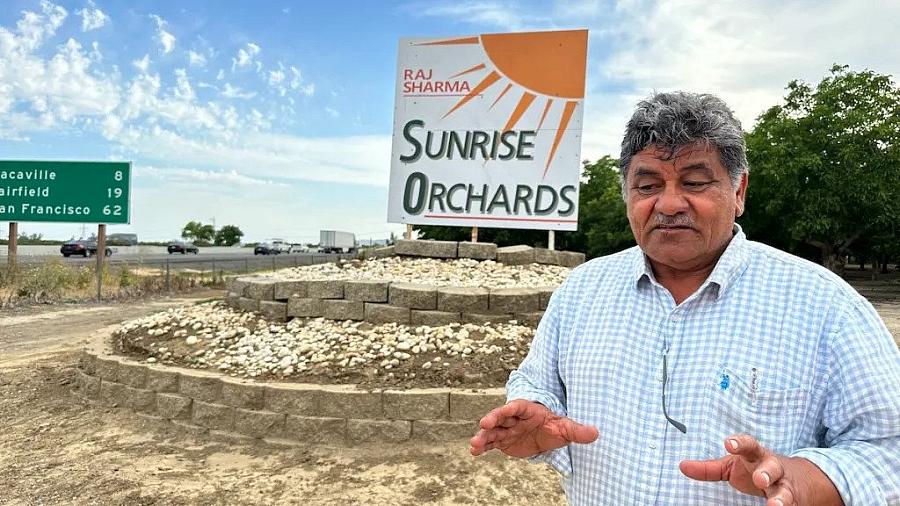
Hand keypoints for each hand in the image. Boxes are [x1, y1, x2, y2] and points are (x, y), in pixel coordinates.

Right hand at [469, 399, 598, 458]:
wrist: (548, 433)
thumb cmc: (554, 425)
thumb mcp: (565, 427)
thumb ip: (577, 430)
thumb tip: (596, 433)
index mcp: (526, 409)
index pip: (514, 408)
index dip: (505, 411)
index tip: (496, 415)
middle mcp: (514, 419)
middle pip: (500, 418)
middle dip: (491, 421)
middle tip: (483, 426)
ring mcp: (507, 430)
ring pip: (493, 432)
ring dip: (483, 437)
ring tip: (474, 445)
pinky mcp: (503, 441)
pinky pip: (492, 444)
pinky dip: (483, 447)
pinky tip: (475, 452)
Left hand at [680, 434, 841, 505]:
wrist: (799, 478)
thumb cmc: (756, 468)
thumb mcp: (733, 466)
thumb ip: (709, 468)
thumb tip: (682, 466)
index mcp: (756, 455)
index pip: (749, 445)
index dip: (739, 443)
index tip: (728, 444)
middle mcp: (773, 468)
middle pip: (772, 467)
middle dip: (766, 472)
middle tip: (760, 479)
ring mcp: (785, 485)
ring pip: (785, 491)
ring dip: (781, 498)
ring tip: (773, 505)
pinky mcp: (794, 501)